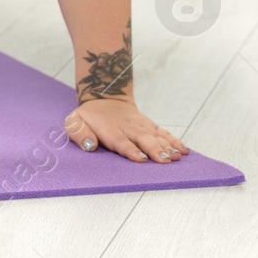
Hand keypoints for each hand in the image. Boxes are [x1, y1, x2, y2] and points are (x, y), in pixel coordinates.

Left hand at [64, 98, 188, 162]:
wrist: (105, 96)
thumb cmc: (89, 116)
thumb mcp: (74, 121)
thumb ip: (78, 132)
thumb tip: (89, 145)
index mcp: (110, 129)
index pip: (121, 142)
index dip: (131, 150)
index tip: (142, 159)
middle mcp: (128, 127)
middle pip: (143, 139)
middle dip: (155, 150)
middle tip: (165, 161)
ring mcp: (141, 125)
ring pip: (156, 136)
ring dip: (167, 147)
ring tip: (177, 157)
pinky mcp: (149, 125)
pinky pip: (163, 132)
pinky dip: (174, 140)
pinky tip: (184, 150)